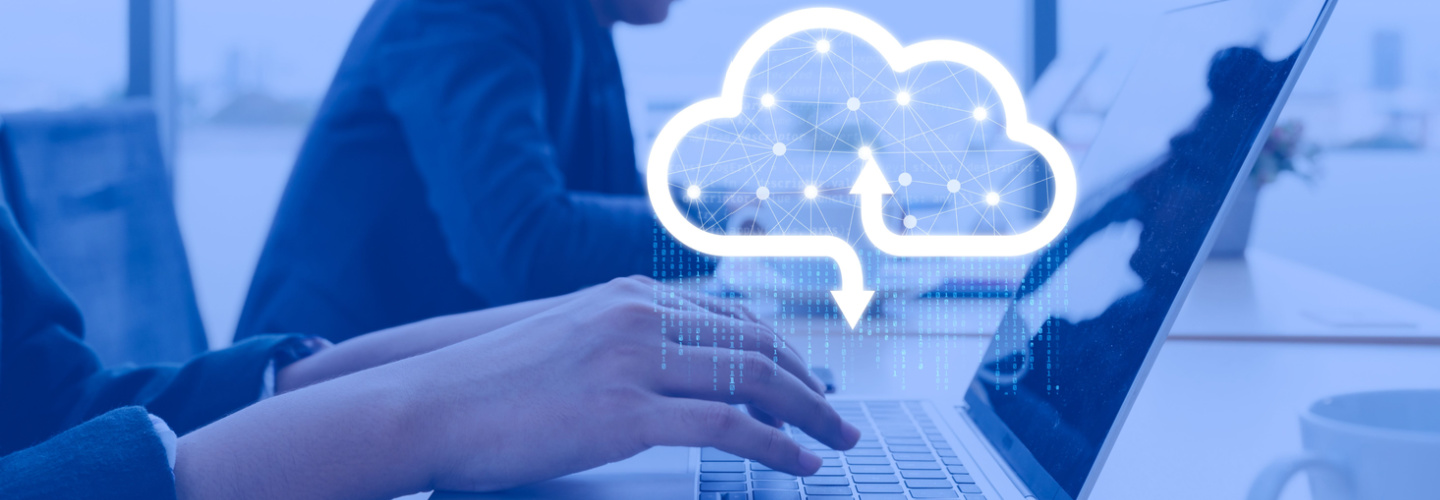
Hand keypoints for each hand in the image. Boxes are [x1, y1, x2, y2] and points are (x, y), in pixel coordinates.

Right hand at [177, 277, 857, 498]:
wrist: (425, 402)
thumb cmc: (486, 384)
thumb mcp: (564, 339)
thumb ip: (621, 341)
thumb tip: (668, 366)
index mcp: (629, 297)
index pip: (734, 319)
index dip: (784, 352)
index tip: (811, 380)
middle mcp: (641, 316)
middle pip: (756, 345)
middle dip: (810, 383)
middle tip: (840, 416)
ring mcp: (634, 360)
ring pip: (753, 380)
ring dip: (809, 414)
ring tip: (837, 441)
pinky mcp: (624, 410)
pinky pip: (727, 426)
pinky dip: (776, 445)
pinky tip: (799, 462)